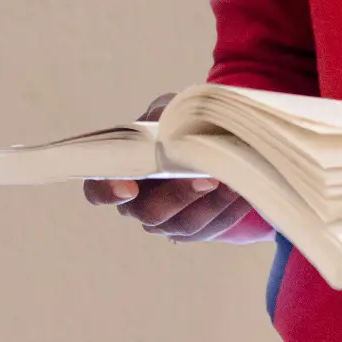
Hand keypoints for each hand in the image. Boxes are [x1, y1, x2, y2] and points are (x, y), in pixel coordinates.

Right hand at [81, 94, 272, 243]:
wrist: (208, 140)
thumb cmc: (177, 124)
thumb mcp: (168, 110)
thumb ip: (165, 116)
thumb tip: (173, 125)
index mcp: (119, 173)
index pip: (99, 190)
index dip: (108, 191)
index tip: (128, 188)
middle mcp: (138, 204)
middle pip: (150, 213)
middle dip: (179, 196)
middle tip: (206, 178)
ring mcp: (168, 221)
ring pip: (185, 224)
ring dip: (211, 204)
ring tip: (232, 180)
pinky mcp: (198, 230)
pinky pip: (212, 227)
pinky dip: (229, 208)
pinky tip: (243, 188)